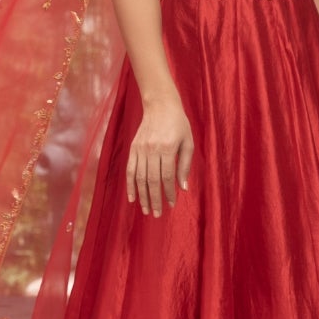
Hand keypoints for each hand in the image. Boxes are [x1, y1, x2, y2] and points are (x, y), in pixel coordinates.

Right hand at [126, 95, 193, 215]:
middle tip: (157, 214)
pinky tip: (131, 197)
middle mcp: (152, 149)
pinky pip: (130, 170)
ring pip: (140, 177)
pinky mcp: (133, 148)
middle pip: (152, 180)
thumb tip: (183, 188)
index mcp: (167, 148)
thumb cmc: (178, 124)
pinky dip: (130, 185)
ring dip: (142, 196)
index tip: (172, 204)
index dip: (169, 193)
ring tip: (146, 210)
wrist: (160, 105)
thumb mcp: (188, 142)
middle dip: (154, 199)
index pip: (167, 177)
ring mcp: (140, 149)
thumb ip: (184, 165)